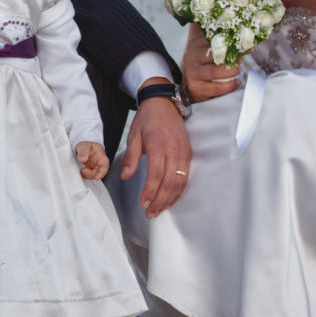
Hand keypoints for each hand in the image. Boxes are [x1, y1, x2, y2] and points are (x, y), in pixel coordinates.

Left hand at [75, 142, 109, 179]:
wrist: (81, 148)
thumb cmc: (86, 146)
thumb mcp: (84, 145)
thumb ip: (83, 151)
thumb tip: (83, 159)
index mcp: (101, 156)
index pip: (105, 165)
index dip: (102, 173)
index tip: (97, 177)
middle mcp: (99, 163)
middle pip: (98, 172)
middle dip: (91, 174)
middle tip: (83, 171)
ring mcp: (94, 167)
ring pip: (93, 175)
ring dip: (87, 175)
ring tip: (81, 170)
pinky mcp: (89, 170)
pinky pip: (87, 175)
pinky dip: (84, 175)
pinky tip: (80, 172)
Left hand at [119, 90, 190, 216]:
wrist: (164, 103)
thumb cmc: (147, 119)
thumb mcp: (134, 134)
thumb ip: (131, 156)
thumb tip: (126, 176)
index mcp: (159, 144)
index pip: (156, 173)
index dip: (151, 191)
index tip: (143, 203)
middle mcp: (174, 149)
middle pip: (169, 181)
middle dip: (160, 200)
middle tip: (150, 214)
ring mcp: (184, 152)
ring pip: (180, 182)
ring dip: (170, 199)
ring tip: (158, 210)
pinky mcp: (189, 154)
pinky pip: (185, 177)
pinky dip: (178, 191)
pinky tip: (169, 199)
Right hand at [180, 23, 241, 102]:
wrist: (189, 84)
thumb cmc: (203, 64)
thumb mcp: (209, 49)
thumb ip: (224, 43)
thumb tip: (249, 47)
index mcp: (194, 43)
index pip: (214, 38)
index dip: (231, 41)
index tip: (242, 45)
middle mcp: (191, 57)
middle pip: (214, 54)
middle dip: (231, 56)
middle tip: (241, 59)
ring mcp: (192, 73)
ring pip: (214, 71)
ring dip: (231, 71)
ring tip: (239, 70)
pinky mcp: (195, 88)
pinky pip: (216, 87)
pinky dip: (229, 85)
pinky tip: (236, 82)